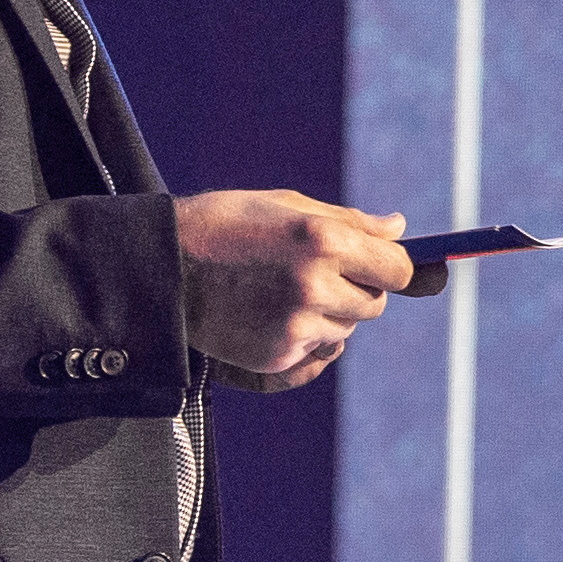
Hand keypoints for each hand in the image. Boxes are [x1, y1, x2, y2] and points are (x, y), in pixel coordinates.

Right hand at [180, 191, 414, 389]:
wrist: (163, 267)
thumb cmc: (227, 224)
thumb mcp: (289, 205)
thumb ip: (350, 221)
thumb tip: (398, 229)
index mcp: (324, 241)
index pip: (397, 269)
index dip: (391, 266)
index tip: (380, 264)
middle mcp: (315, 286)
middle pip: (375, 304)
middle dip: (359, 289)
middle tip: (320, 274)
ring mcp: (296, 325)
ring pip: (346, 329)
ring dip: (330, 314)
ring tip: (285, 290)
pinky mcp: (278, 356)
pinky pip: (316, 351)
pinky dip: (304, 336)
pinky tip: (270, 312)